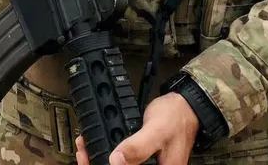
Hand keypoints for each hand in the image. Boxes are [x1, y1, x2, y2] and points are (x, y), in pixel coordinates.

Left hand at [74, 93, 198, 164]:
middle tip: (83, 153)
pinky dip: (108, 153)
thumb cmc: (175, 118)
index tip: (87, 161)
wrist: (185, 107)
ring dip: (100, 160)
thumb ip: (137, 147)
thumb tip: (116, 161)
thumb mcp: (156, 131)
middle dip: (97, 164)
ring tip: (85, 149)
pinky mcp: (141, 158)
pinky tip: (96, 144)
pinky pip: (122, 160)